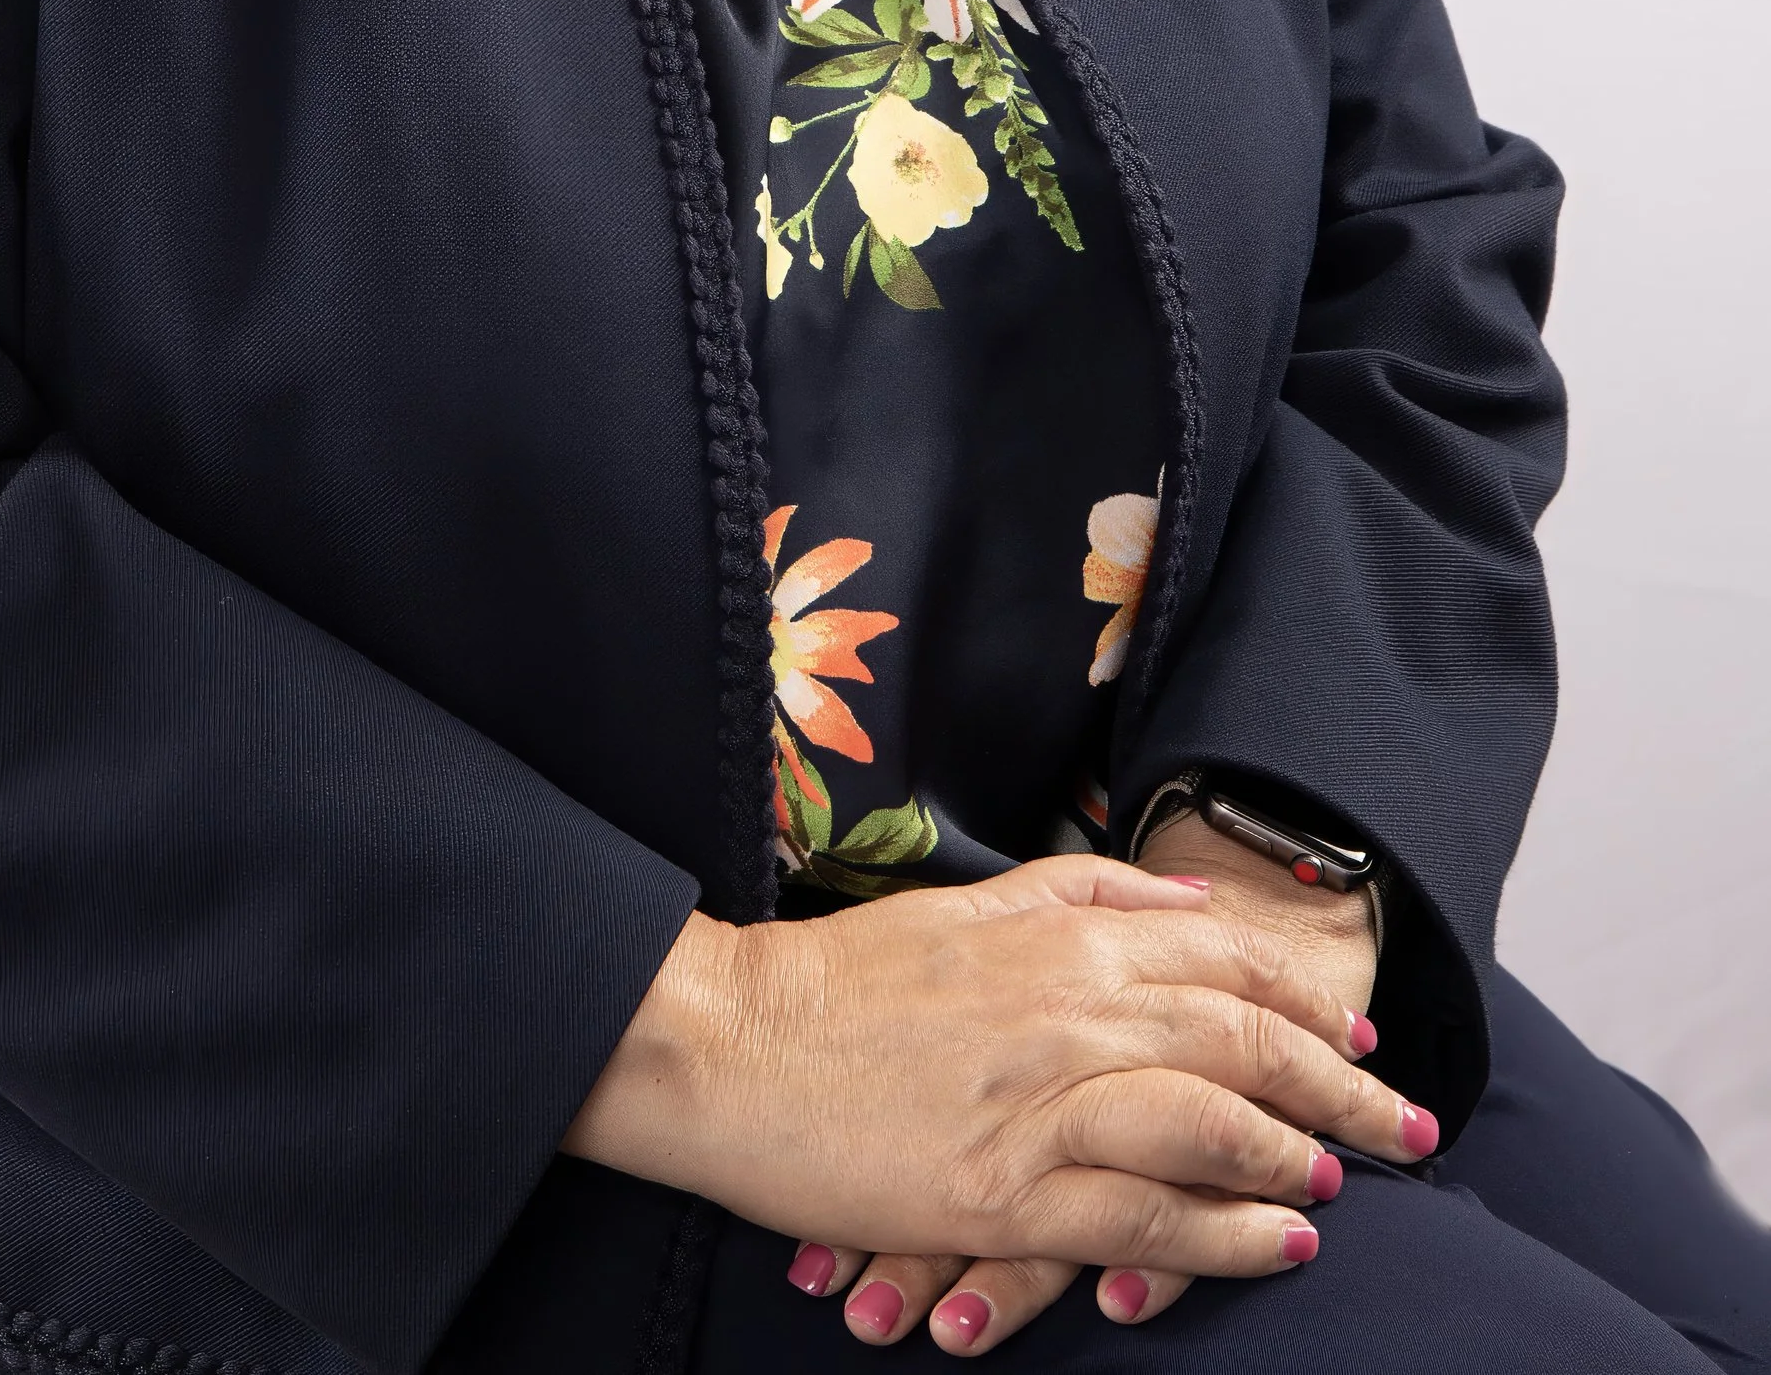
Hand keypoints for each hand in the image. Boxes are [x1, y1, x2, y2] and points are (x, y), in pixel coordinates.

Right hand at [772, 817, 1400, 1350]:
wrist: (727, 1043)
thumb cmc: (840, 982)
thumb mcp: (967, 905)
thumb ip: (1077, 891)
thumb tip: (1181, 901)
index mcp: (1058, 937)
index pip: (1221, 962)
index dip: (1306, 1001)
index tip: (1360, 1039)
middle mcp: (1068, 1011)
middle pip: (1243, 1039)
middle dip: (1341, 1086)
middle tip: (1410, 1128)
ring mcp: (1041, 1107)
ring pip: (1213, 1124)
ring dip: (1298, 1156)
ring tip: (1349, 1184)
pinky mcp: (1005, 1196)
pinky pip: (1147, 1221)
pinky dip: (1227, 1234)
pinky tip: (1280, 1244)